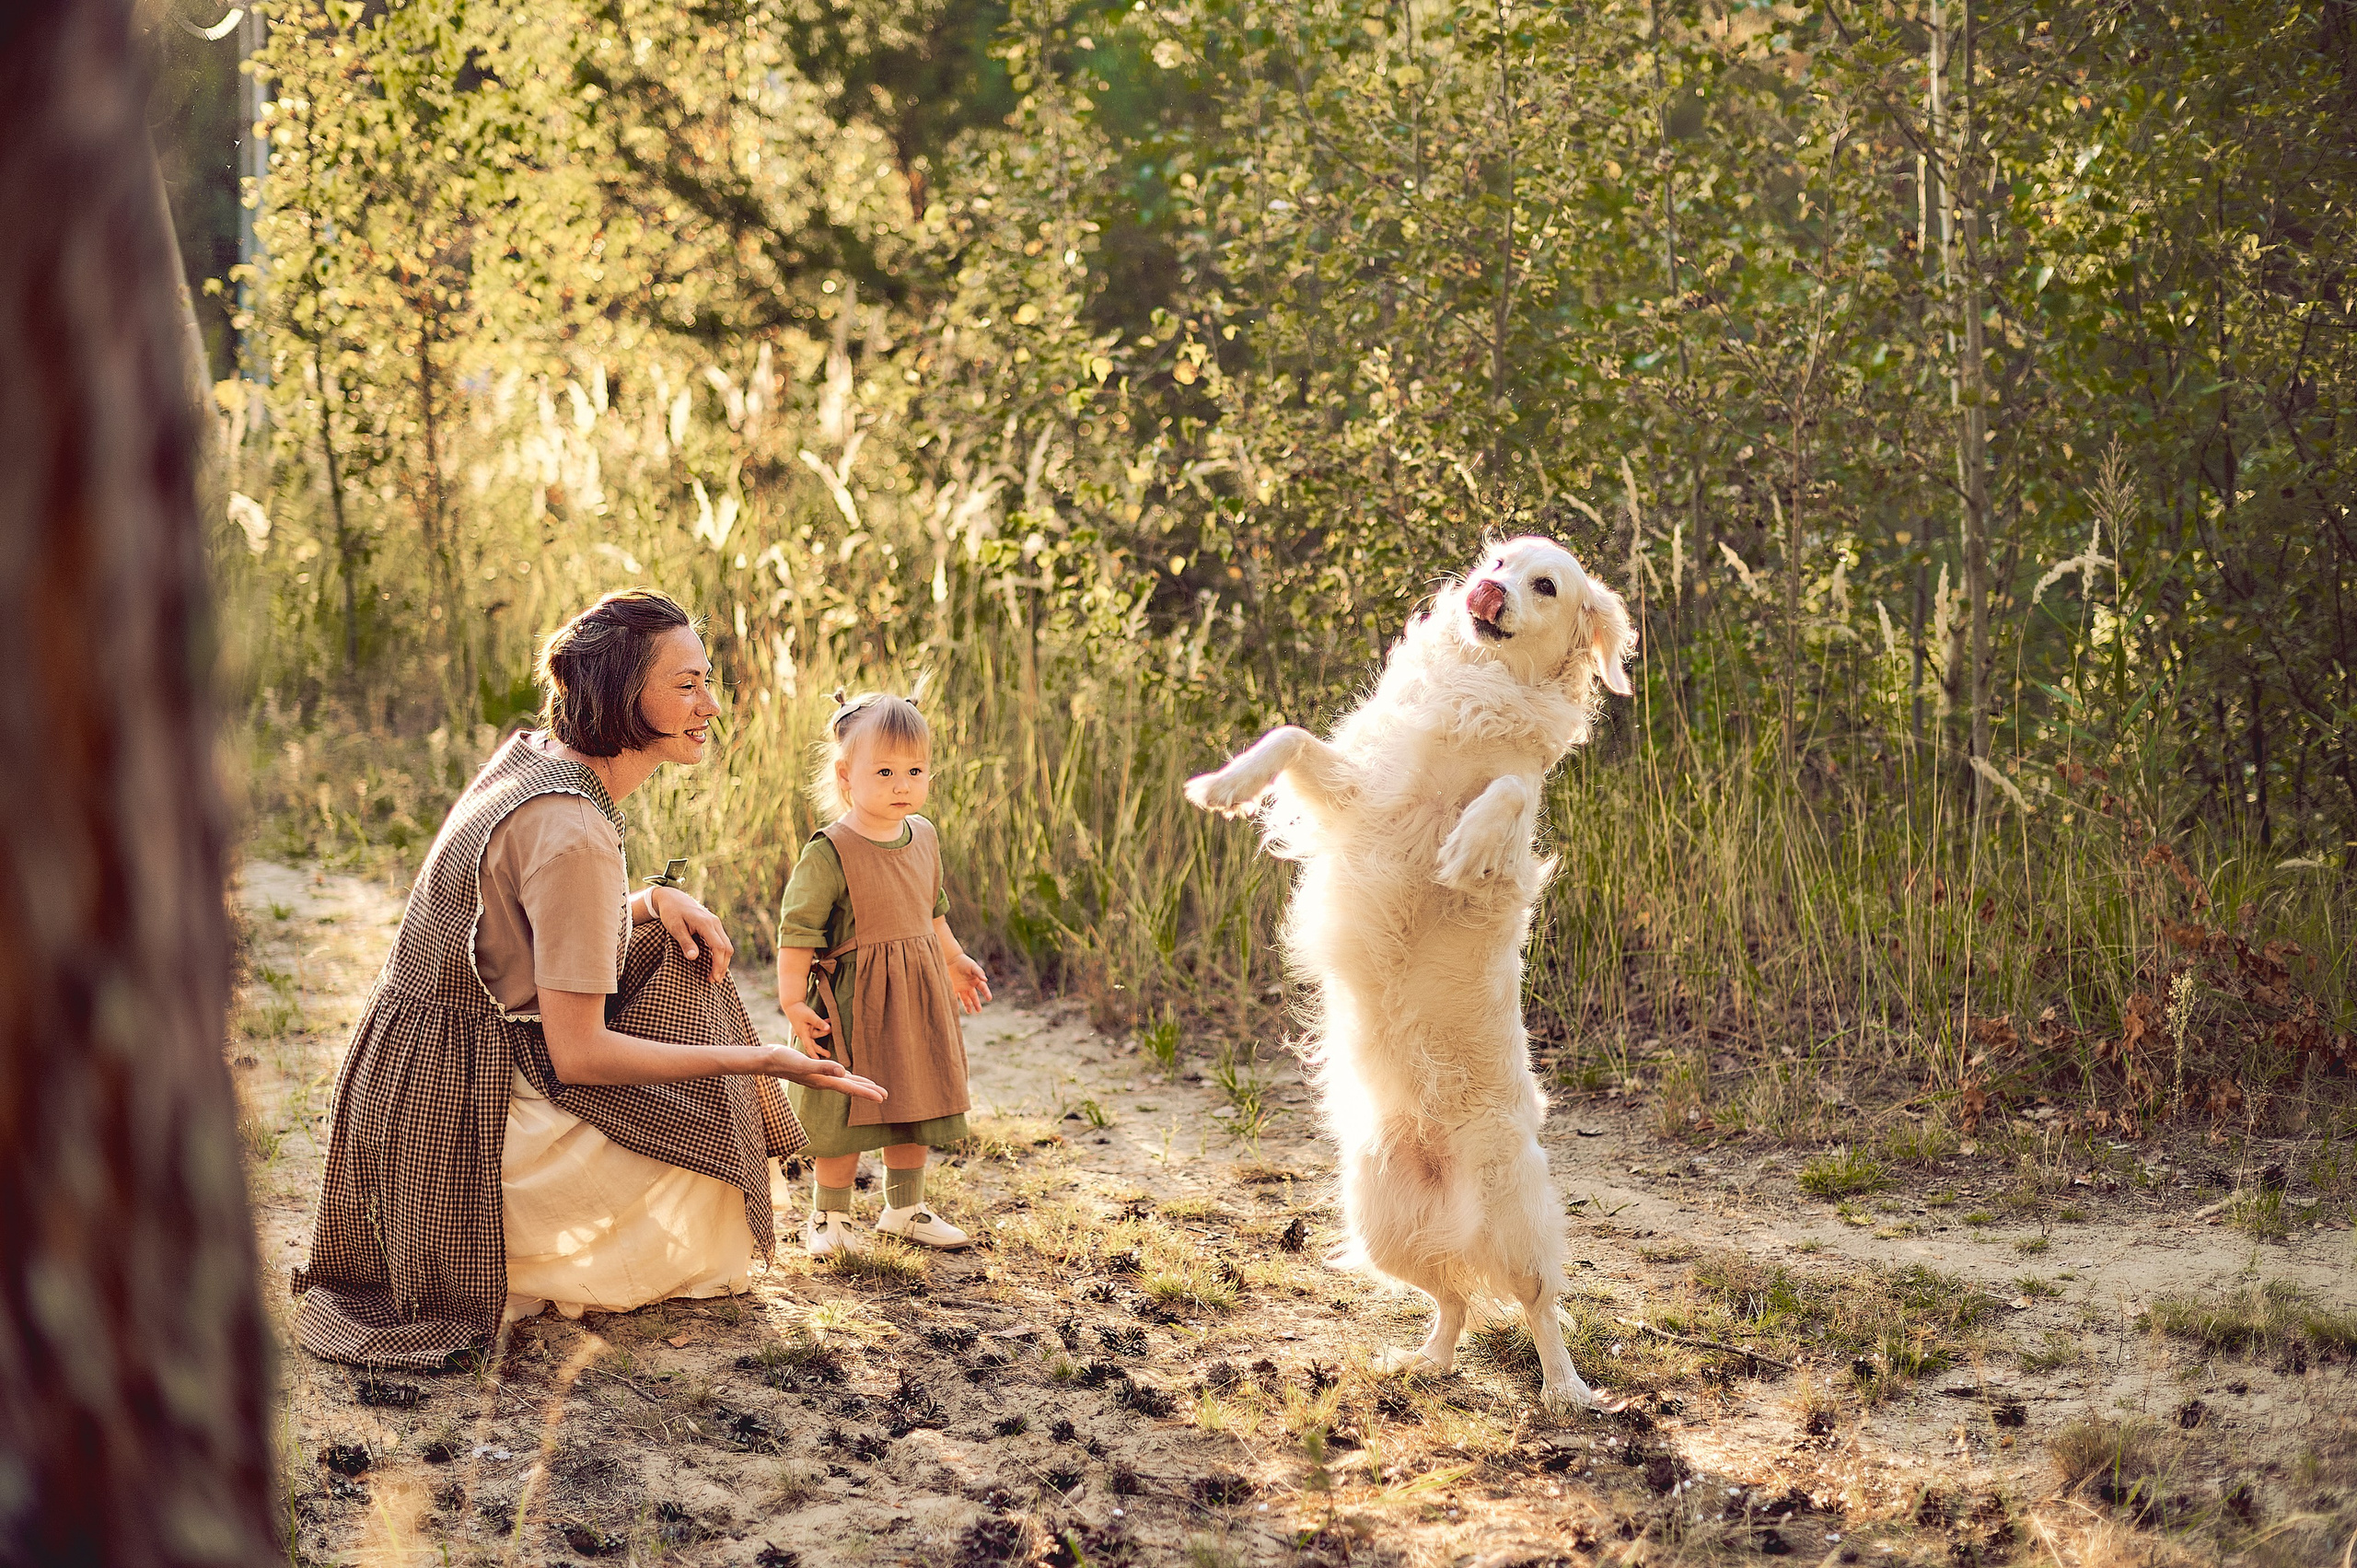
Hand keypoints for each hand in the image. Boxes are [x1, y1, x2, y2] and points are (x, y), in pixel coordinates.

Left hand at [652, 886, 733, 982]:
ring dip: (723, 961)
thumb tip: (693, 957)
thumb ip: (685, 942)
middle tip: (714, 981)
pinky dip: (721, 954)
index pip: (718, 947)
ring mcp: (716, 923)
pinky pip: (723, 941)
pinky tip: (715, 963)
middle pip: (727, 948)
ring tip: (714, 975)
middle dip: (722, 966)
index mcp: (705, 923)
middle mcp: (715, 922)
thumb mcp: (674, 927)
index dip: (718, 964)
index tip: (712, 977)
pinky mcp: (715, 925)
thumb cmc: (671, 913)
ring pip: (727, 945)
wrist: (673, 898)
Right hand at [766, 1044, 885, 1102]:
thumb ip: (823, 1067)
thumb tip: (843, 1071)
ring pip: (844, 1083)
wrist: (766, 1061)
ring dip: (858, 1085)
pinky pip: (835, 1076)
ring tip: (872, 1087)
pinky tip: (846, 1075)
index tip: (883, 1098)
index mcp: (824, 1081)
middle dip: (868, 1091)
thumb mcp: (804, 1063)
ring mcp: (819, 1078)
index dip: (867, 1092)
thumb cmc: (784, 1060)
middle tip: (885, 1095)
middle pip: (850, 1088)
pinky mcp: (814, 1072)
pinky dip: (845, 1077)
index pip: (850, 1088)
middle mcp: (823, 1082)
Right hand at [783, 1000, 832, 1055]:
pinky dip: (821, 1027)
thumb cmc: (800, 1010)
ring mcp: (804, 1031)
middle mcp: (803, 1034)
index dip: (813, 1053)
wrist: (792, 1005)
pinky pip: (815, 1030)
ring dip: (824, 1031)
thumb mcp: (810, 1016)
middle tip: (829, 1054)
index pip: (809, 1046)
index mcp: (803, 1033)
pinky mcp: (805, 1028)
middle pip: (813, 1044)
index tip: (817, 1060)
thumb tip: (828, 1028)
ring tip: (832, 1026)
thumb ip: (819, 1022)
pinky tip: (828, 1021)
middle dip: (820, 1049)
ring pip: (816, 1034)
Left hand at [947, 952, 991, 1013]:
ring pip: (965, 999)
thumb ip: (979, 973)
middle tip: (979, 1011)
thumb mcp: (973, 966)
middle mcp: (969, 985)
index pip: (983, 988)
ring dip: (967, 1005)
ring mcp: (961, 987)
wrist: (951, 959)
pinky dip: (955, 1003)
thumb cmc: (964, 962)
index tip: (989, 998)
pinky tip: (956, 1009)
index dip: (986, 993)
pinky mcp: (953, 988)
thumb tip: (986, 979)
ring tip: (969, 1012)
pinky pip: (954, 997)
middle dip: (976, 1004)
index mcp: (976, 980)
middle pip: (974, 996)